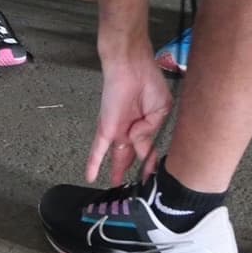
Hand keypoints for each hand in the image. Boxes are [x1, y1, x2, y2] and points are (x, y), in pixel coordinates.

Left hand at [87, 50, 173, 185]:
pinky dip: (94, 162)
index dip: (152, 164)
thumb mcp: (161, 108)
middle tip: (133, 188)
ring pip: (117, 157)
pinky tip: (90, 177)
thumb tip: (141, 146)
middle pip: (131, 156)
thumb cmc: (147, 80)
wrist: (130, 64)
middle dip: (133, 172)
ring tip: (117, 187)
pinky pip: (99, 148)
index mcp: (147, 125)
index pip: (149, 150)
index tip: (154, 178)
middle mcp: (131, 130)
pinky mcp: (107, 128)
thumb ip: (152, 131)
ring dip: (117, 172)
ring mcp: (118, 130)